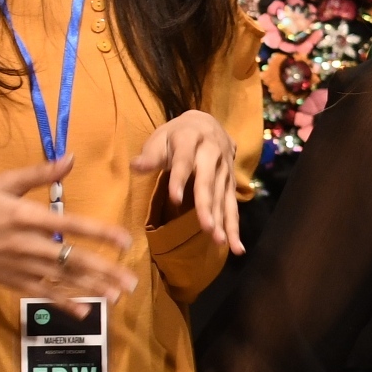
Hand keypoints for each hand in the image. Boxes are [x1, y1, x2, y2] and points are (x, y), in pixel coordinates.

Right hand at [0, 156, 137, 305]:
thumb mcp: (1, 183)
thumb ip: (39, 174)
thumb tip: (71, 158)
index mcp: (26, 216)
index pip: (71, 225)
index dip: (101, 233)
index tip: (126, 241)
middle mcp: (26, 244)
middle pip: (72, 259)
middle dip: (105, 271)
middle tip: (132, 281)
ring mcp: (19, 266)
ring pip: (62, 280)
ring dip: (92, 289)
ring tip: (117, 296)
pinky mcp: (11, 282)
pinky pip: (42, 294)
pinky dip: (64, 303)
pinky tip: (85, 311)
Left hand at [135, 107, 243, 255]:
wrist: (208, 124)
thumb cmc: (176, 135)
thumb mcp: (161, 137)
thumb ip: (150, 155)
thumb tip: (135, 166)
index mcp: (191, 139)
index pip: (184, 161)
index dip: (179, 179)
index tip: (175, 199)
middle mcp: (212, 153)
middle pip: (208, 182)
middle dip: (207, 206)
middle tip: (206, 227)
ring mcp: (225, 169)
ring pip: (223, 196)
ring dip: (222, 220)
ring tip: (219, 241)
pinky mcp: (231, 183)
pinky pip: (232, 205)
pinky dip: (234, 226)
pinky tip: (236, 247)